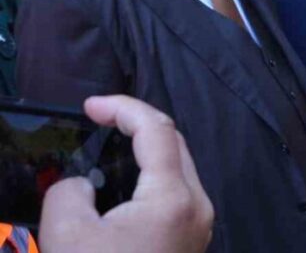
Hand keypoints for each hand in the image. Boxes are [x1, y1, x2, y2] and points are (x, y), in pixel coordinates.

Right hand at [39, 95, 213, 252]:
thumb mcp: (67, 235)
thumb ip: (68, 193)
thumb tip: (82, 185)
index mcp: (174, 198)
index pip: (157, 129)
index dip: (123, 107)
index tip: (92, 106)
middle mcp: (197, 206)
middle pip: (174, 145)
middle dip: (137, 125)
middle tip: (100, 121)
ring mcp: (198, 225)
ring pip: (178, 169)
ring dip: (146, 153)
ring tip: (110, 149)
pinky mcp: (190, 240)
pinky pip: (176, 194)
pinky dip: (151, 179)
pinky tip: (125, 185)